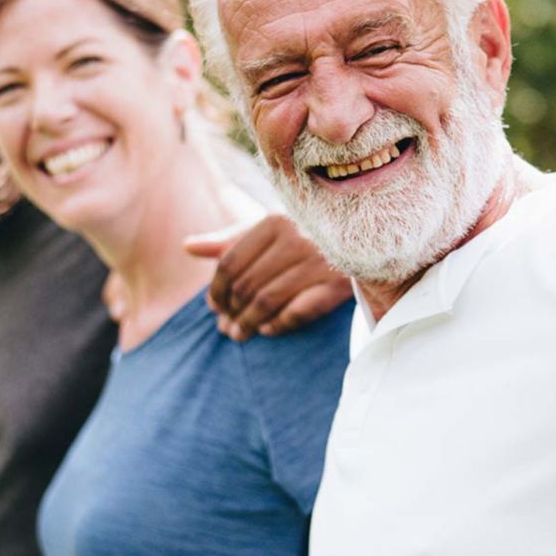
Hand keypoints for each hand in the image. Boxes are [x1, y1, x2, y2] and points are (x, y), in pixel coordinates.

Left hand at [185, 214, 352, 341]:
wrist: (367, 240)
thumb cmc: (310, 234)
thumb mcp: (272, 229)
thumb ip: (231, 240)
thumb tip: (188, 247)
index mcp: (275, 221)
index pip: (230, 263)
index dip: (216, 290)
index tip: (213, 306)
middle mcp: (296, 238)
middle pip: (245, 285)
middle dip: (230, 312)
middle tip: (224, 327)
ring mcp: (318, 262)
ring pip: (267, 301)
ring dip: (248, 324)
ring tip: (239, 334)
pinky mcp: (336, 285)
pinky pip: (297, 312)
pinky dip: (277, 325)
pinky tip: (267, 330)